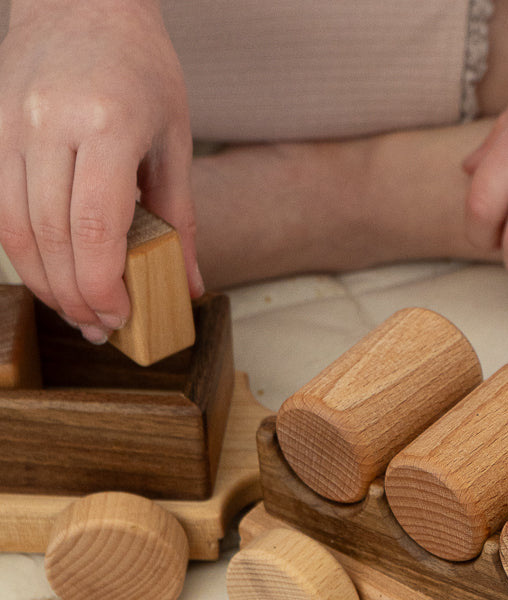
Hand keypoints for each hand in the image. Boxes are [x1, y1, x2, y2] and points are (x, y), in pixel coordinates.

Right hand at [0, 0, 199, 341]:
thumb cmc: (138, 65)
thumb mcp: (175, 137)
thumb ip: (179, 217)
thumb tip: (190, 286)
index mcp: (106, 124)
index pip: (93, 228)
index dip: (100, 285)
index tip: (119, 317)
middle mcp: (49, 124)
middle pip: (51, 237)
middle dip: (74, 296)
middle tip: (99, 327)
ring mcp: (11, 125)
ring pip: (15, 229)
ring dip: (44, 282)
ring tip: (75, 310)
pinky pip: (1, 207)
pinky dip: (24, 251)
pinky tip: (50, 273)